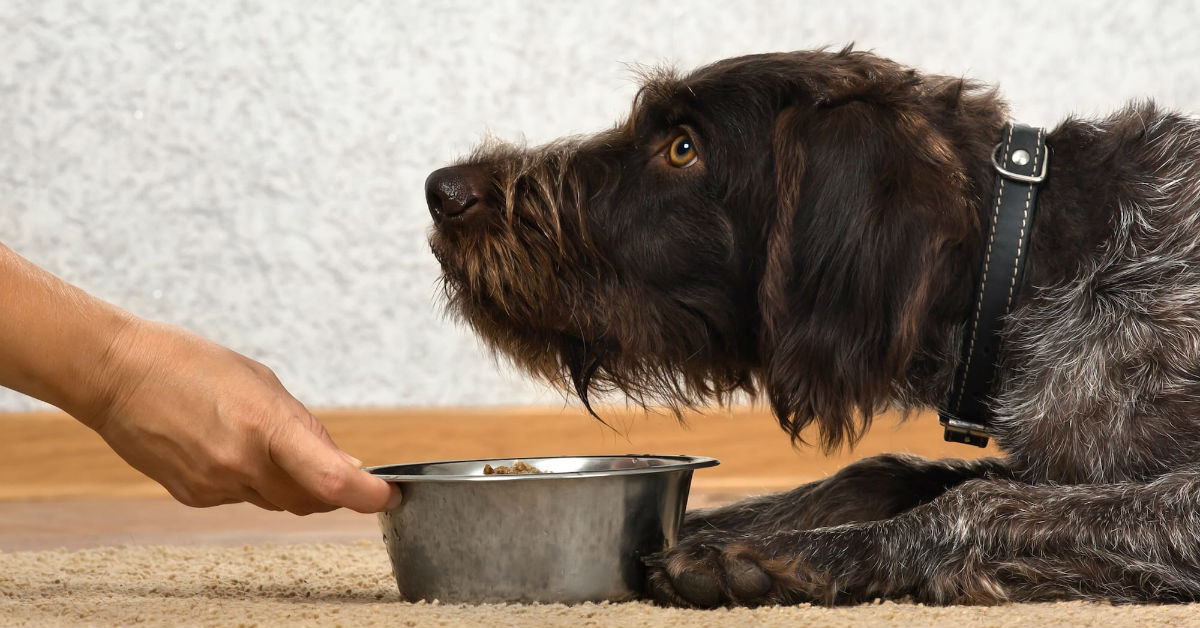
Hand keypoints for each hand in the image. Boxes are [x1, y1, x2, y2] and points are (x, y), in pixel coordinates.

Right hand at [81, 320, 401, 514]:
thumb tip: (343, 463)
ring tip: (270, 441)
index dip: (369, 495)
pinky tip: (232, 447)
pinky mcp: (193, 495)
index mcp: (265, 425)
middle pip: (311, 501)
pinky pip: (242, 497)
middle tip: (343, 471)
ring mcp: (214, 485)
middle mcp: (241, 463)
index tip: (388, 495)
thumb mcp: (262, 381)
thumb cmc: (190, 363)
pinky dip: (254, 480)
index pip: (333, 480)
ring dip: (292, 483)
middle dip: (334, 491)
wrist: (115, 374)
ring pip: (277, 501)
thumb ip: (305, 428)